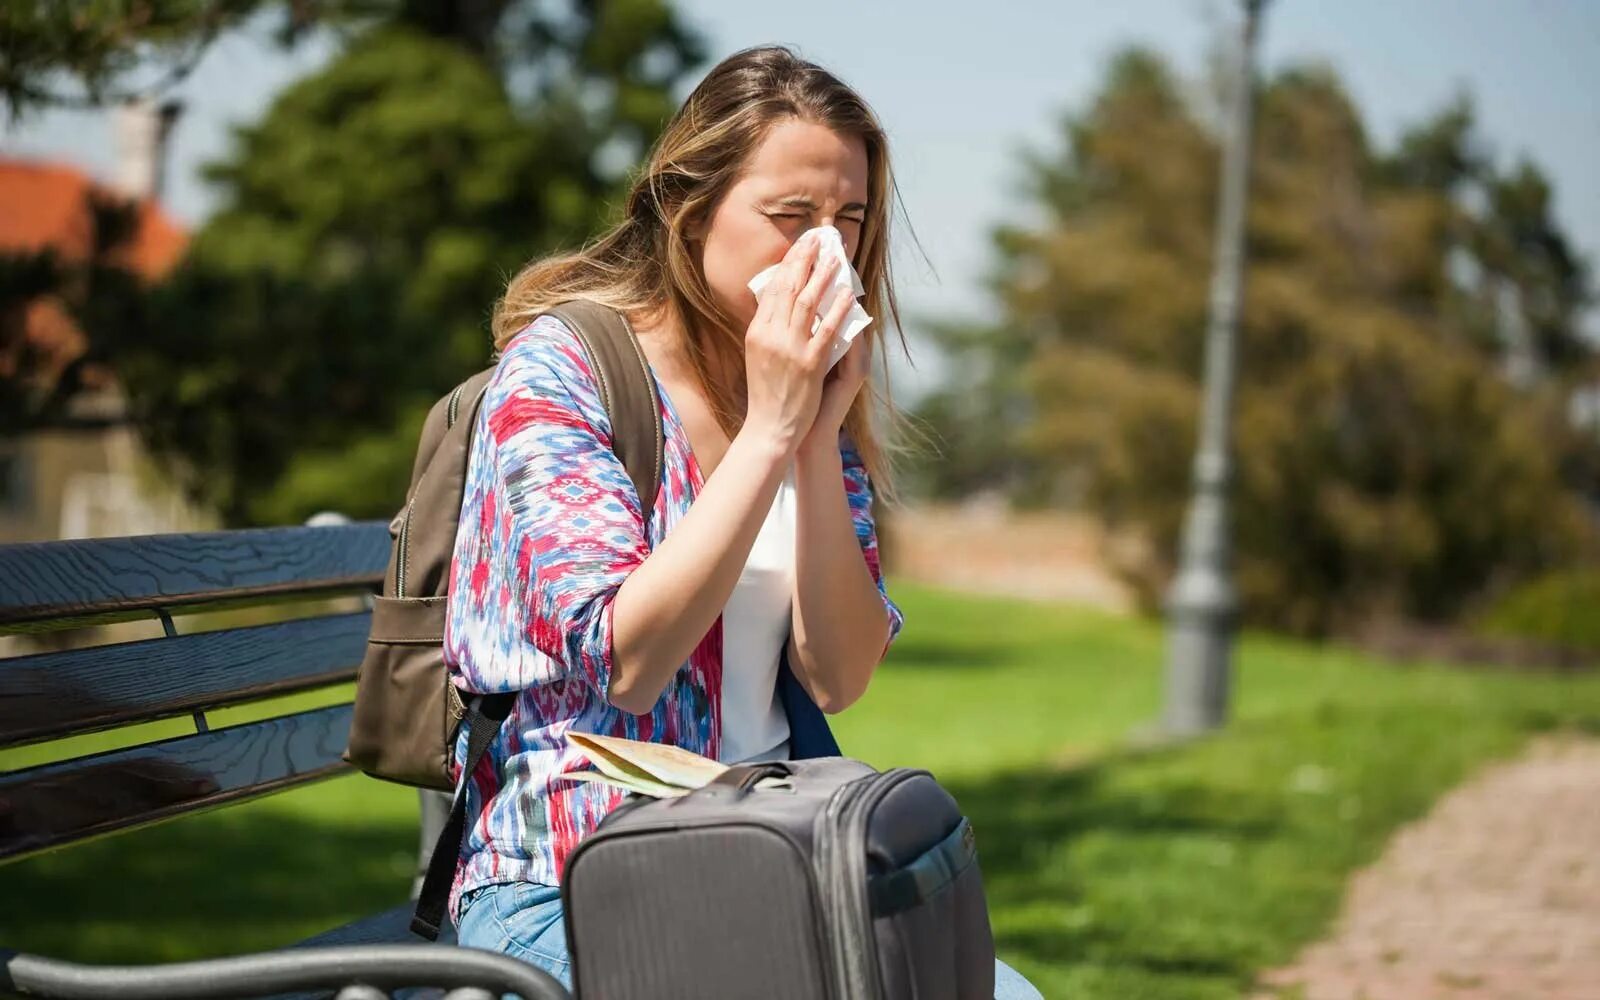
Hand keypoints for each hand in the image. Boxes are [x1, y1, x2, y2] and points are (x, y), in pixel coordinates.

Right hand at [741, 232, 859, 455]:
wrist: (769, 427)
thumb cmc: (766, 394)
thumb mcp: (758, 355)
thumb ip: (768, 329)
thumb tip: (778, 302)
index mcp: (757, 332)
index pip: (773, 288)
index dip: (789, 263)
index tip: (802, 244)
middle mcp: (770, 335)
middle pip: (789, 288)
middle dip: (804, 260)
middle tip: (818, 239)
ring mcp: (789, 349)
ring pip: (807, 303)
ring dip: (823, 277)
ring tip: (835, 258)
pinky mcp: (809, 364)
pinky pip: (826, 329)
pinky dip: (838, 309)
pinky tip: (848, 294)